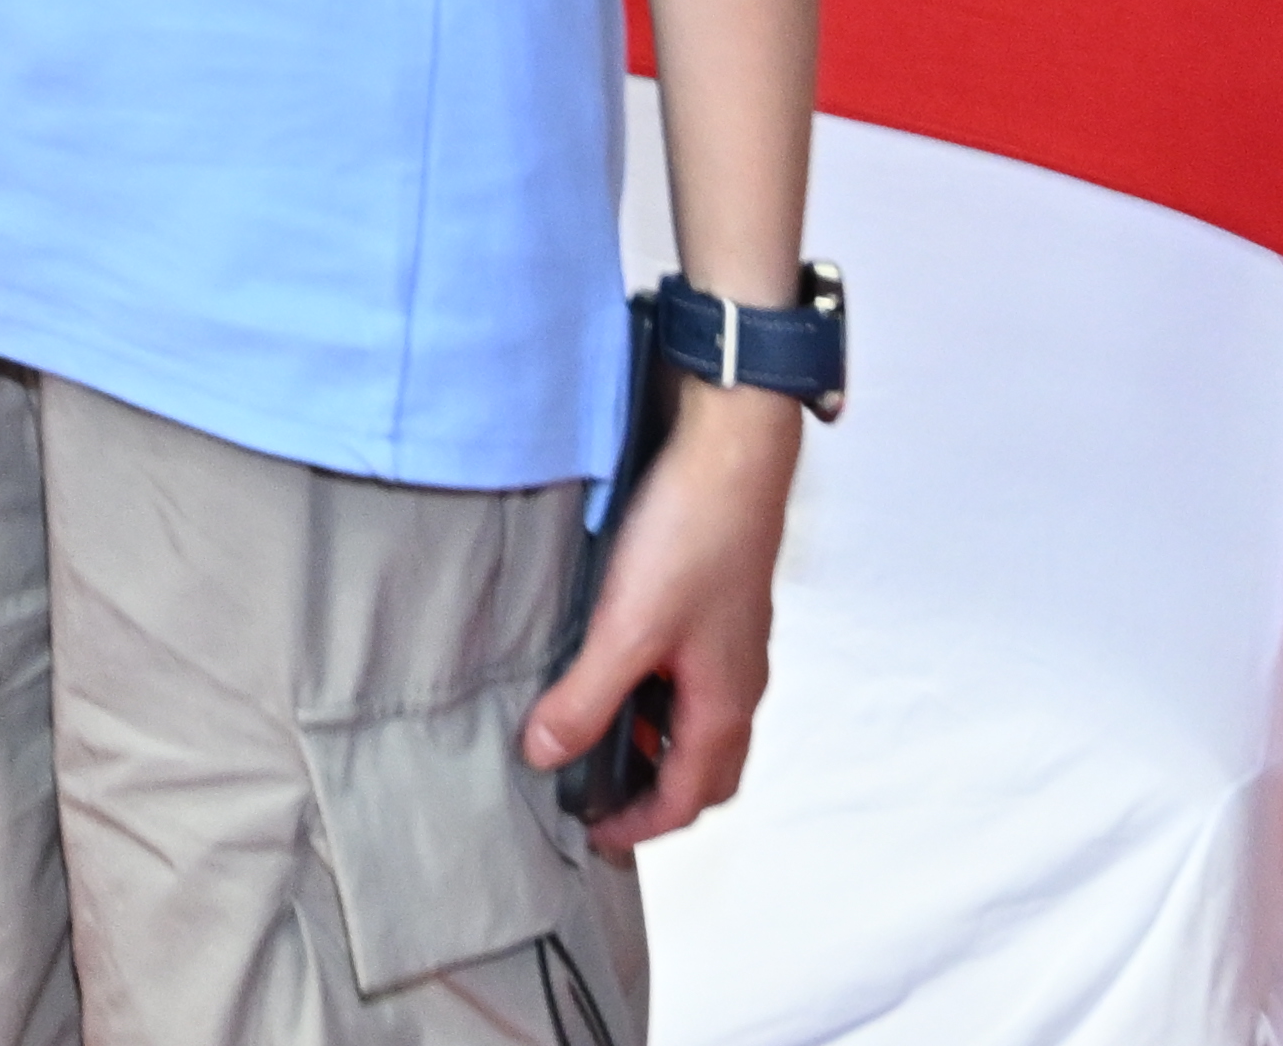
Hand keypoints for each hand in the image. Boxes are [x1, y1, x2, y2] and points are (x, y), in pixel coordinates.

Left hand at [527, 379, 797, 847]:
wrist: (730, 446)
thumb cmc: (693, 535)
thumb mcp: (627, 628)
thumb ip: (586, 699)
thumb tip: (545, 755)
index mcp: (725, 702)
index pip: (691, 795)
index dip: (643, 825)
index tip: (596, 837)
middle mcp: (736, 679)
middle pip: (703, 765)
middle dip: (654, 791)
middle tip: (595, 793)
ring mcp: (728, 639)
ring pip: (694, 716)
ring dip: (650, 736)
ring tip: (588, 725)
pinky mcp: (712, 601)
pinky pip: (687, 671)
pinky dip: (651, 688)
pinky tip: (610, 659)